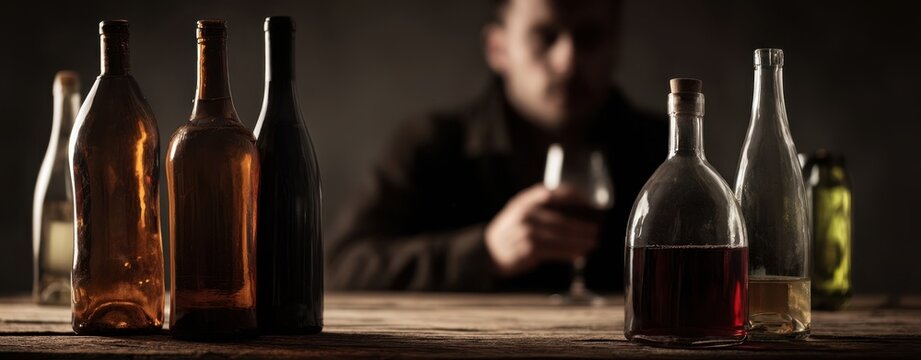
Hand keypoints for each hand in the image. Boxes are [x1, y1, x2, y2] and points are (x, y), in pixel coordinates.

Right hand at [484, 184, 599, 276]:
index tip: (590, 203)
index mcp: (525, 201)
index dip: (575, 197)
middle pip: (561, 219)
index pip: (554, 193)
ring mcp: (527, 232)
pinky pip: (554, 251)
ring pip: (561, 236)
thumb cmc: (512, 230)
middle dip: (582, 225)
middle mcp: (526, 214)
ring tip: (593, 242)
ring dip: (580, 240)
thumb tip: (577, 210)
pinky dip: (569, 253)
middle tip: (597, 228)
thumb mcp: (520, 210)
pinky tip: (579, 254)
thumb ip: (541, 205)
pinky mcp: (528, 250)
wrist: (488, 250)